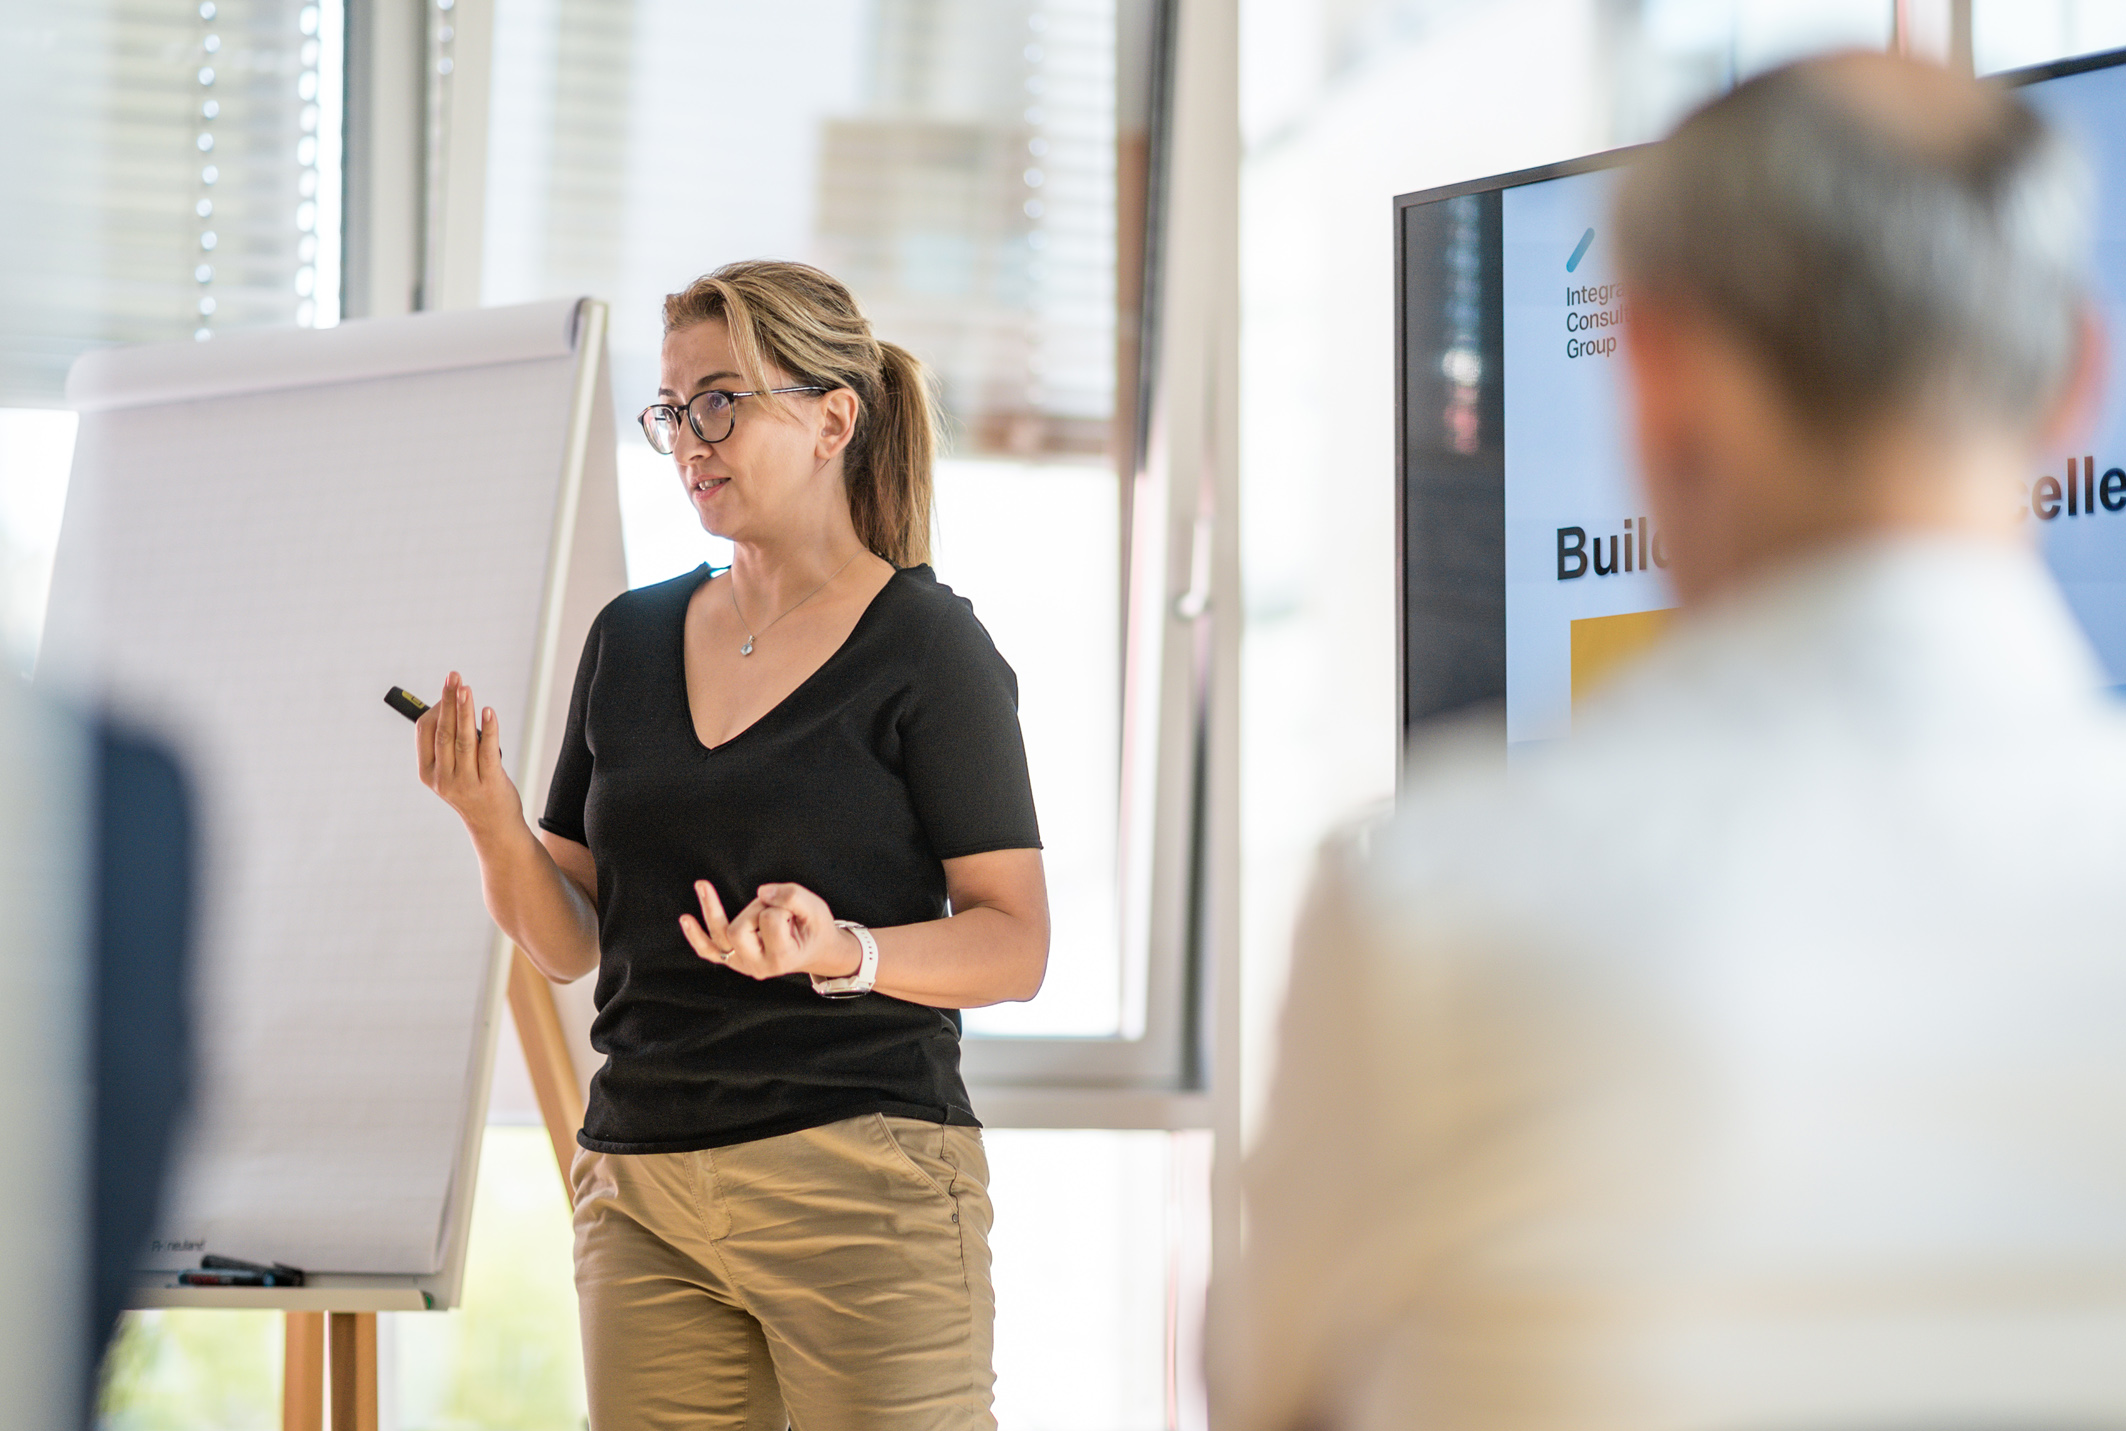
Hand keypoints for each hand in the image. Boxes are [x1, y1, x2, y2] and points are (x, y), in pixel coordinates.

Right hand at [415, 671, 521, 839]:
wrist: (494, 827)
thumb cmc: (473, 791)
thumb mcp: (452, 771)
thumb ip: (449, 744)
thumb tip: (452, 704)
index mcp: (428, 772)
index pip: (425, 732)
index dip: (437, 708)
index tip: (450, 689)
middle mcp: (443, 777)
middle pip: (444, 731)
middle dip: (449, 701)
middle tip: (454, 676)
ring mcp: (465, 782)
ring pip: (463, 739)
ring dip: (465, 710)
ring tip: (466, 688)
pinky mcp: (489, 783)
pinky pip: (488, 751)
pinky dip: (489, 729)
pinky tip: (488, 711)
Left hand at [679, 879, 860, 981]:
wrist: (816, 950)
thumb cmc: (814, 928)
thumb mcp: (815, 907)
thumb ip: (792, 896)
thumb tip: (762, 892)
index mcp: (783, 958)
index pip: (769, 921)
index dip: (780, 905)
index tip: (793, 910)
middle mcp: (759, 966)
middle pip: (739, 929)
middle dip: (755, 909)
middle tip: (776, 908)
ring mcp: (743, 964)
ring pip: (720, 936)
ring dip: (712, 910)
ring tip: (702, 884)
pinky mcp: (733, 959)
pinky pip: (709, 951)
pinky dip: (696, 936)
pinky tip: (685, 919)